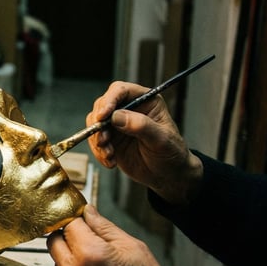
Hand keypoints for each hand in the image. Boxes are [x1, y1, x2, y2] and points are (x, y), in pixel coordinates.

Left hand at [48, 205, 191, 265]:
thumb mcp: (132, 247)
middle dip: (68, 236)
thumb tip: (87, 211)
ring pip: (57, 261)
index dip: (77, 219)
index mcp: (90, 252)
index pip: (69, 223)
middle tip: (88, 241)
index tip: (83, 221)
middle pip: (54, 240)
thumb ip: (104, 227)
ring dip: (70, 257)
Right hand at [87, 81, 202, 204]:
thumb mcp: (161, 139)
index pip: (121, 90)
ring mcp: (117, 123)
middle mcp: (129, 109)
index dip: (109, 100)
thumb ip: (141, 126)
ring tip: (109, 154)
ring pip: (95, 123)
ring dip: (98, 140)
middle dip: (99, 124)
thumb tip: (117, 116)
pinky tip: (111, 161)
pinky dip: (98, 152)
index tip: (103, 116)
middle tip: (103, 140)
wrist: (168, 175)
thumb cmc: (172, 153)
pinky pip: (94, 140)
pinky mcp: (110, 138)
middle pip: (102, 105)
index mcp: (145, 101)